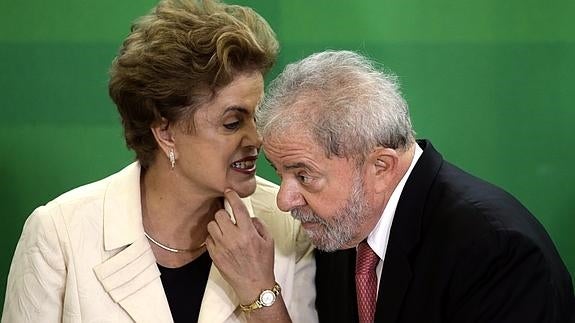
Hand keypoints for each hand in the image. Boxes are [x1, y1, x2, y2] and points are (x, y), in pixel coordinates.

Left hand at [205, 189, 275, 303]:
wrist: (254, 285)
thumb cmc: (263, 264)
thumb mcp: (268, 241)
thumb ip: (258, 225)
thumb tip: (248, 217)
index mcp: (248, 232)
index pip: (237, 208)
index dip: (232, 196)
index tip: (229, 192)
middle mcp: (233, 238)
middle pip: (220, 214)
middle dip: (224, 214)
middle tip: (229, 218)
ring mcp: (222, 247)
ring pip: (212, 225)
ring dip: (218, 225)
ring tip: (225, 231)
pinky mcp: (215, 255)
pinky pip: (208, 239)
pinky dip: (213, 237)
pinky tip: (221, 242)